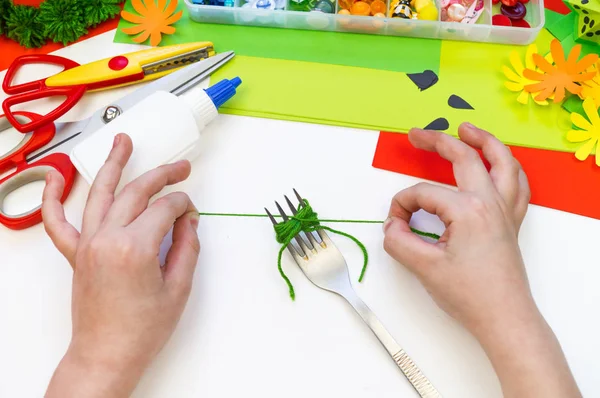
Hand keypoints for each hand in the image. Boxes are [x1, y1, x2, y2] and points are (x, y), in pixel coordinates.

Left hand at [43, 134, 200, 397]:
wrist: (107, 354)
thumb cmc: (141, 330)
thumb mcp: (178, 289)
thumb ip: (186, 248)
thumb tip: (188, 222)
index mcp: (135, 248)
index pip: (165, 209)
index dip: (184, 206)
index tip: (192, 214)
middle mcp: (107, 239)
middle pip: (138, 193)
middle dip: (163, 176)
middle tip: (180, 168)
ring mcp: (88, 244)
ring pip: (100, 194)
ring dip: (114, 165)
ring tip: (122, 142)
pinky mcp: (76, 254)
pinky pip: (58, 221)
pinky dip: (53, 197)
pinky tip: (56, 176)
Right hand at [383, 123, 579, 396]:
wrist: (504, 317)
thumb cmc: (469, 294)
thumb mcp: (424, 268)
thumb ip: (399, 241)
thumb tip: (392, 226)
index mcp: (468, 210)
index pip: (423, 194)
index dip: (401, 207)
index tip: (394, 227)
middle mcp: (490, 202)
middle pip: (463, 159)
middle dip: (437, 141)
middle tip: (416, 133)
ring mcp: (505, 210)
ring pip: (502, 162)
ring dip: (484, 140)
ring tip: (467, 128)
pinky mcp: (511, 222)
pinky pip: (517, 184)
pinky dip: (508, 167)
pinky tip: (499, 163)